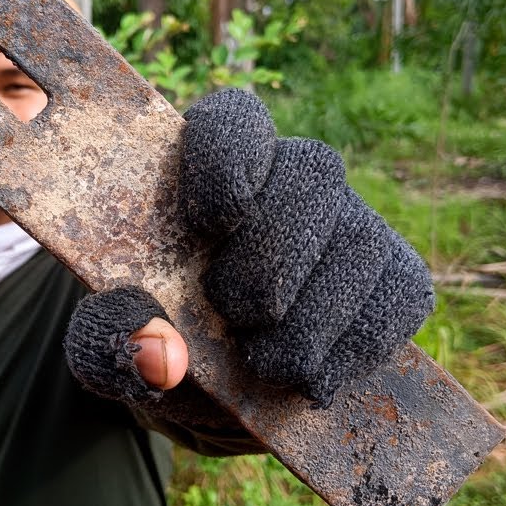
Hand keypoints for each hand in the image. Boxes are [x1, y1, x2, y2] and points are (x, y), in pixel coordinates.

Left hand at [64, 90, 434, 414]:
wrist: (212, 387)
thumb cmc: (154, 337)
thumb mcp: (104, 344)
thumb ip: (107, 341)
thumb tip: (164, 357)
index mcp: (207, 167)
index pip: (234, 118)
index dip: (230, 158)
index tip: (211, 225)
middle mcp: (289, 178)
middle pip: (313, 171)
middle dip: (273, 259)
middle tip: (232, 315)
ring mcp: (351, 222)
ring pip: (362, 240)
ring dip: (310, 320)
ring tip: (264, 363)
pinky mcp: (394, 273)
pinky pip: (402, 293)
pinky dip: (357, 347)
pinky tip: (312, 376)